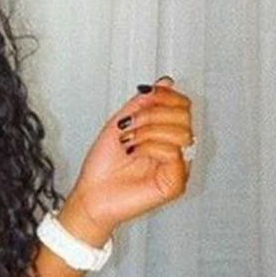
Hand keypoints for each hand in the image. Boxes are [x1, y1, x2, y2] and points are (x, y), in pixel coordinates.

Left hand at [62, 76, 194, 243]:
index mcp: (165, 134)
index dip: (167, 96)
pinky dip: (150, 146)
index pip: (183, 105)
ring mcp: (179, 167)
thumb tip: (166, 82)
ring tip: (128, 141)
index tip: (145, 95)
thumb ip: (143, 103)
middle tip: (128, 126)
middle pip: (184, 115)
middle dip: (152, 113)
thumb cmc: (102, 166)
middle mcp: (176, 150)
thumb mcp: (120, 123)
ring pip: (182, 132)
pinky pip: (174, 152)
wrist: (90, 194)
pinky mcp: (176, 183)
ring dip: (148, 130)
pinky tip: (134, 153)